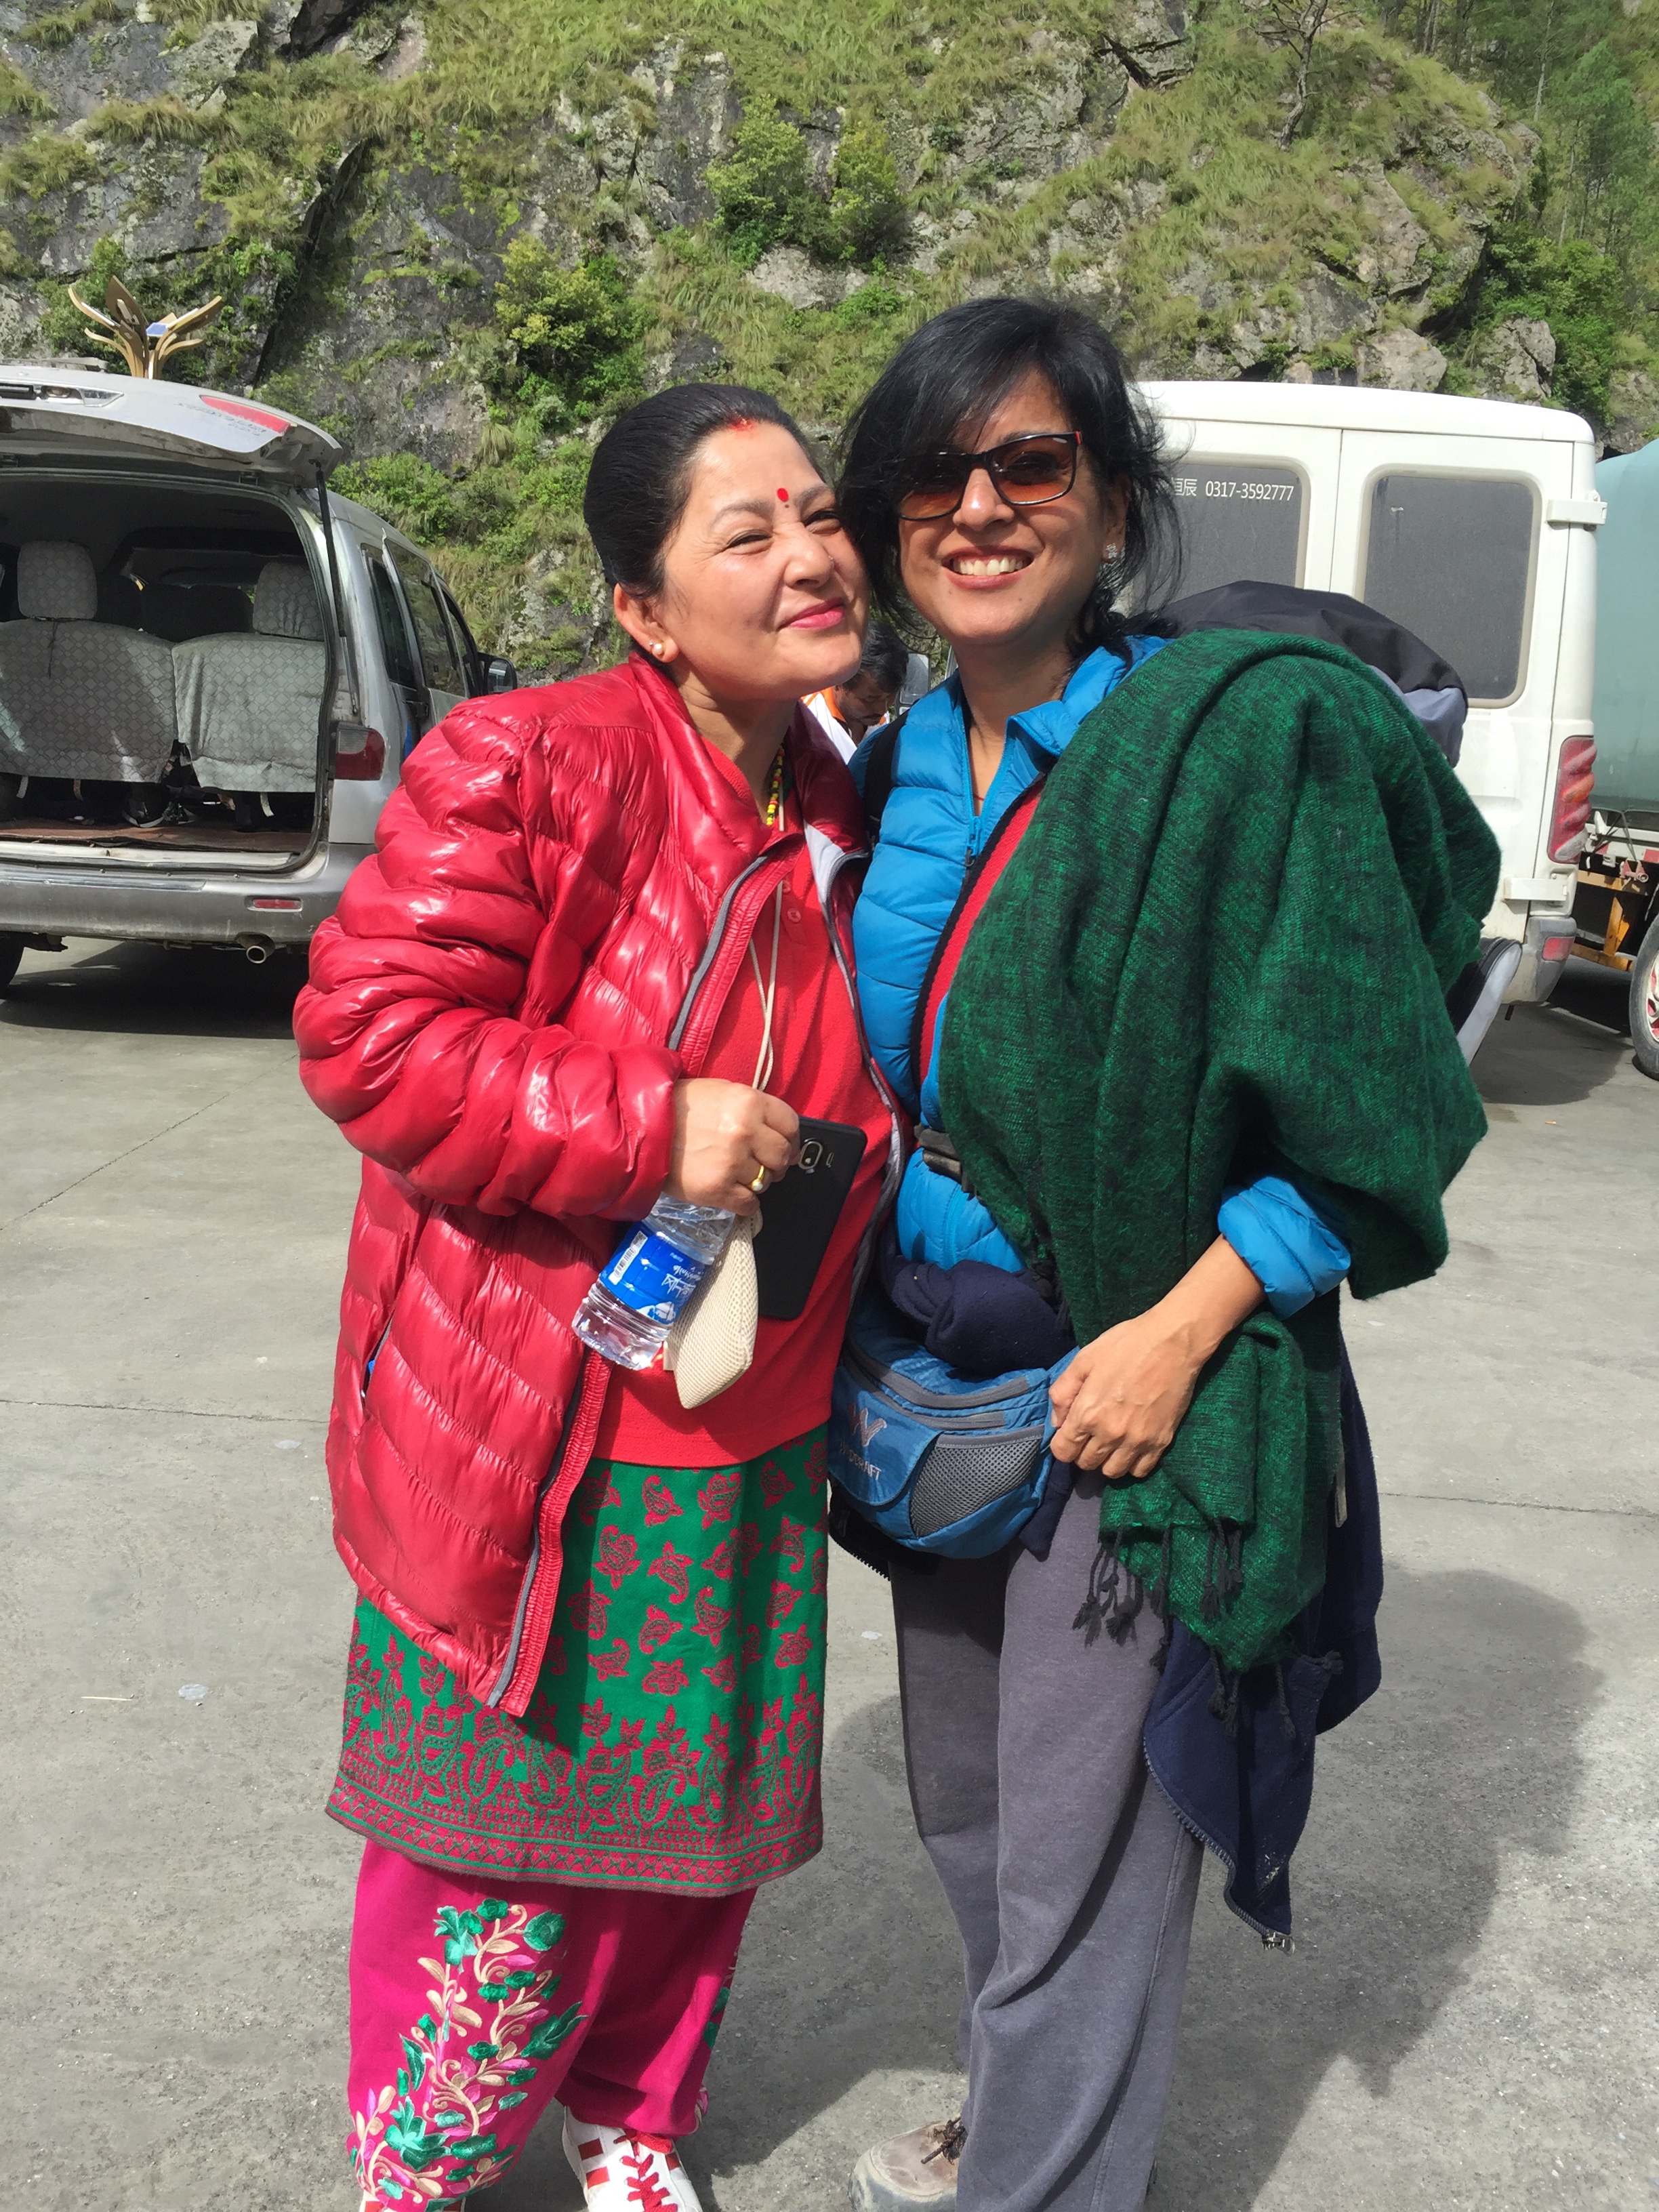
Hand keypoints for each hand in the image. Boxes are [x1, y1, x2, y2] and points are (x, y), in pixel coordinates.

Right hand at [666, 1078, 799, 1216]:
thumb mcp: (721, 1093)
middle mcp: (746, 1131)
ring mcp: (732, 1161)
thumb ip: (752, 1109)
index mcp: (750, 1102)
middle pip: (782, 1156)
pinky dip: (743, 1203)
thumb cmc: (678, 1108)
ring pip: (765, 1182)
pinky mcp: (718, 1188)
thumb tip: (781, 1135)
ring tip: (734, 1175)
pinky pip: (749, 1204)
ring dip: (754, 1183)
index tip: (785, 1148)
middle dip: (775, 1164)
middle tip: (760, 1165)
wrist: (640, 1128)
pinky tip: (730, 1193)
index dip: (790, 1139)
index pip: (790, 1125)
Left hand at [1047, 1237, 1263, 1477]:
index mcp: (1088, 1414)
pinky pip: (1140, 1471)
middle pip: (1086, 1464)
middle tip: (1092, 1432)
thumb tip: (1057, 1422)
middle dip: (1083, 1451)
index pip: (1063, 1452)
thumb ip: (1063, 1392)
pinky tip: (1132, 1444)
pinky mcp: (1161, 1442)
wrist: (1173, 1342)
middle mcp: (1111, 1434)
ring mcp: (1137, 1441)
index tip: (1071, 1432)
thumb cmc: (1125, 1345)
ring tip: (1111, 1440)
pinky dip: (1133, 1463)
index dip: (1063, 1443)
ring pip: (1112, 1472)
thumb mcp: (1084, 1359)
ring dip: (1107, 1460)